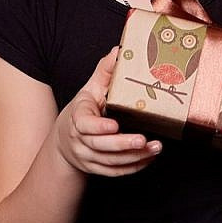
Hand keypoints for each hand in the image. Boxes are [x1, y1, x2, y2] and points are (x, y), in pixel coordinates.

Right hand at [54, 49, 160, 176]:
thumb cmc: (85, 109)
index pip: (84, 124)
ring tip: (155, 148)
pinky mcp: (96, 168)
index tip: (114, 125)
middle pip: (99, 146)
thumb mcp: (91, 89)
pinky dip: (133, 167)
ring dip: (134, 156)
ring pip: (109, 161)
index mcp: (78, 117)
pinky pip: (114, 172)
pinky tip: (149, 158)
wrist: (66, 139)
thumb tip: (119, 51)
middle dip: (122, 144)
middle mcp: (80, 140)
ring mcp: (87, 156)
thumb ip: (105, 71)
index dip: (98, 127)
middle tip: (143, 139)